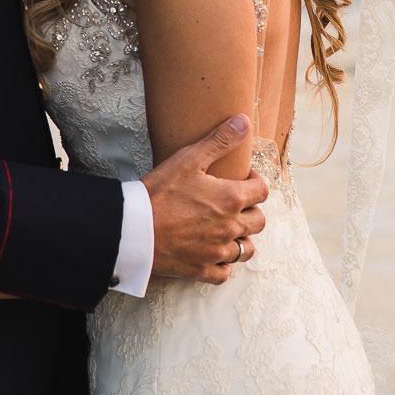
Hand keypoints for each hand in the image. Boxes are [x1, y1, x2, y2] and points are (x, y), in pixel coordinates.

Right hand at [141, 114, 270, 283]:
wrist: (132, 229)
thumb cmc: (159, 192)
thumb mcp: (189, 159)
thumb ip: (219, 140)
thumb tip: (243, 121)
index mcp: (231, 199)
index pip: (262, 192)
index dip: (255, 182)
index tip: (244, 179)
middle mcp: (230, 228)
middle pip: (259, 221)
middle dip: (251, 209)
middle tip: (235, 203)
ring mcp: (217, 252)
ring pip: (246, 249)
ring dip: (242, 238)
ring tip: (227, 228)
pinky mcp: (201, 270)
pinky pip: (225, 273)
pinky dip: (224, 264)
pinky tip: (214, 252)